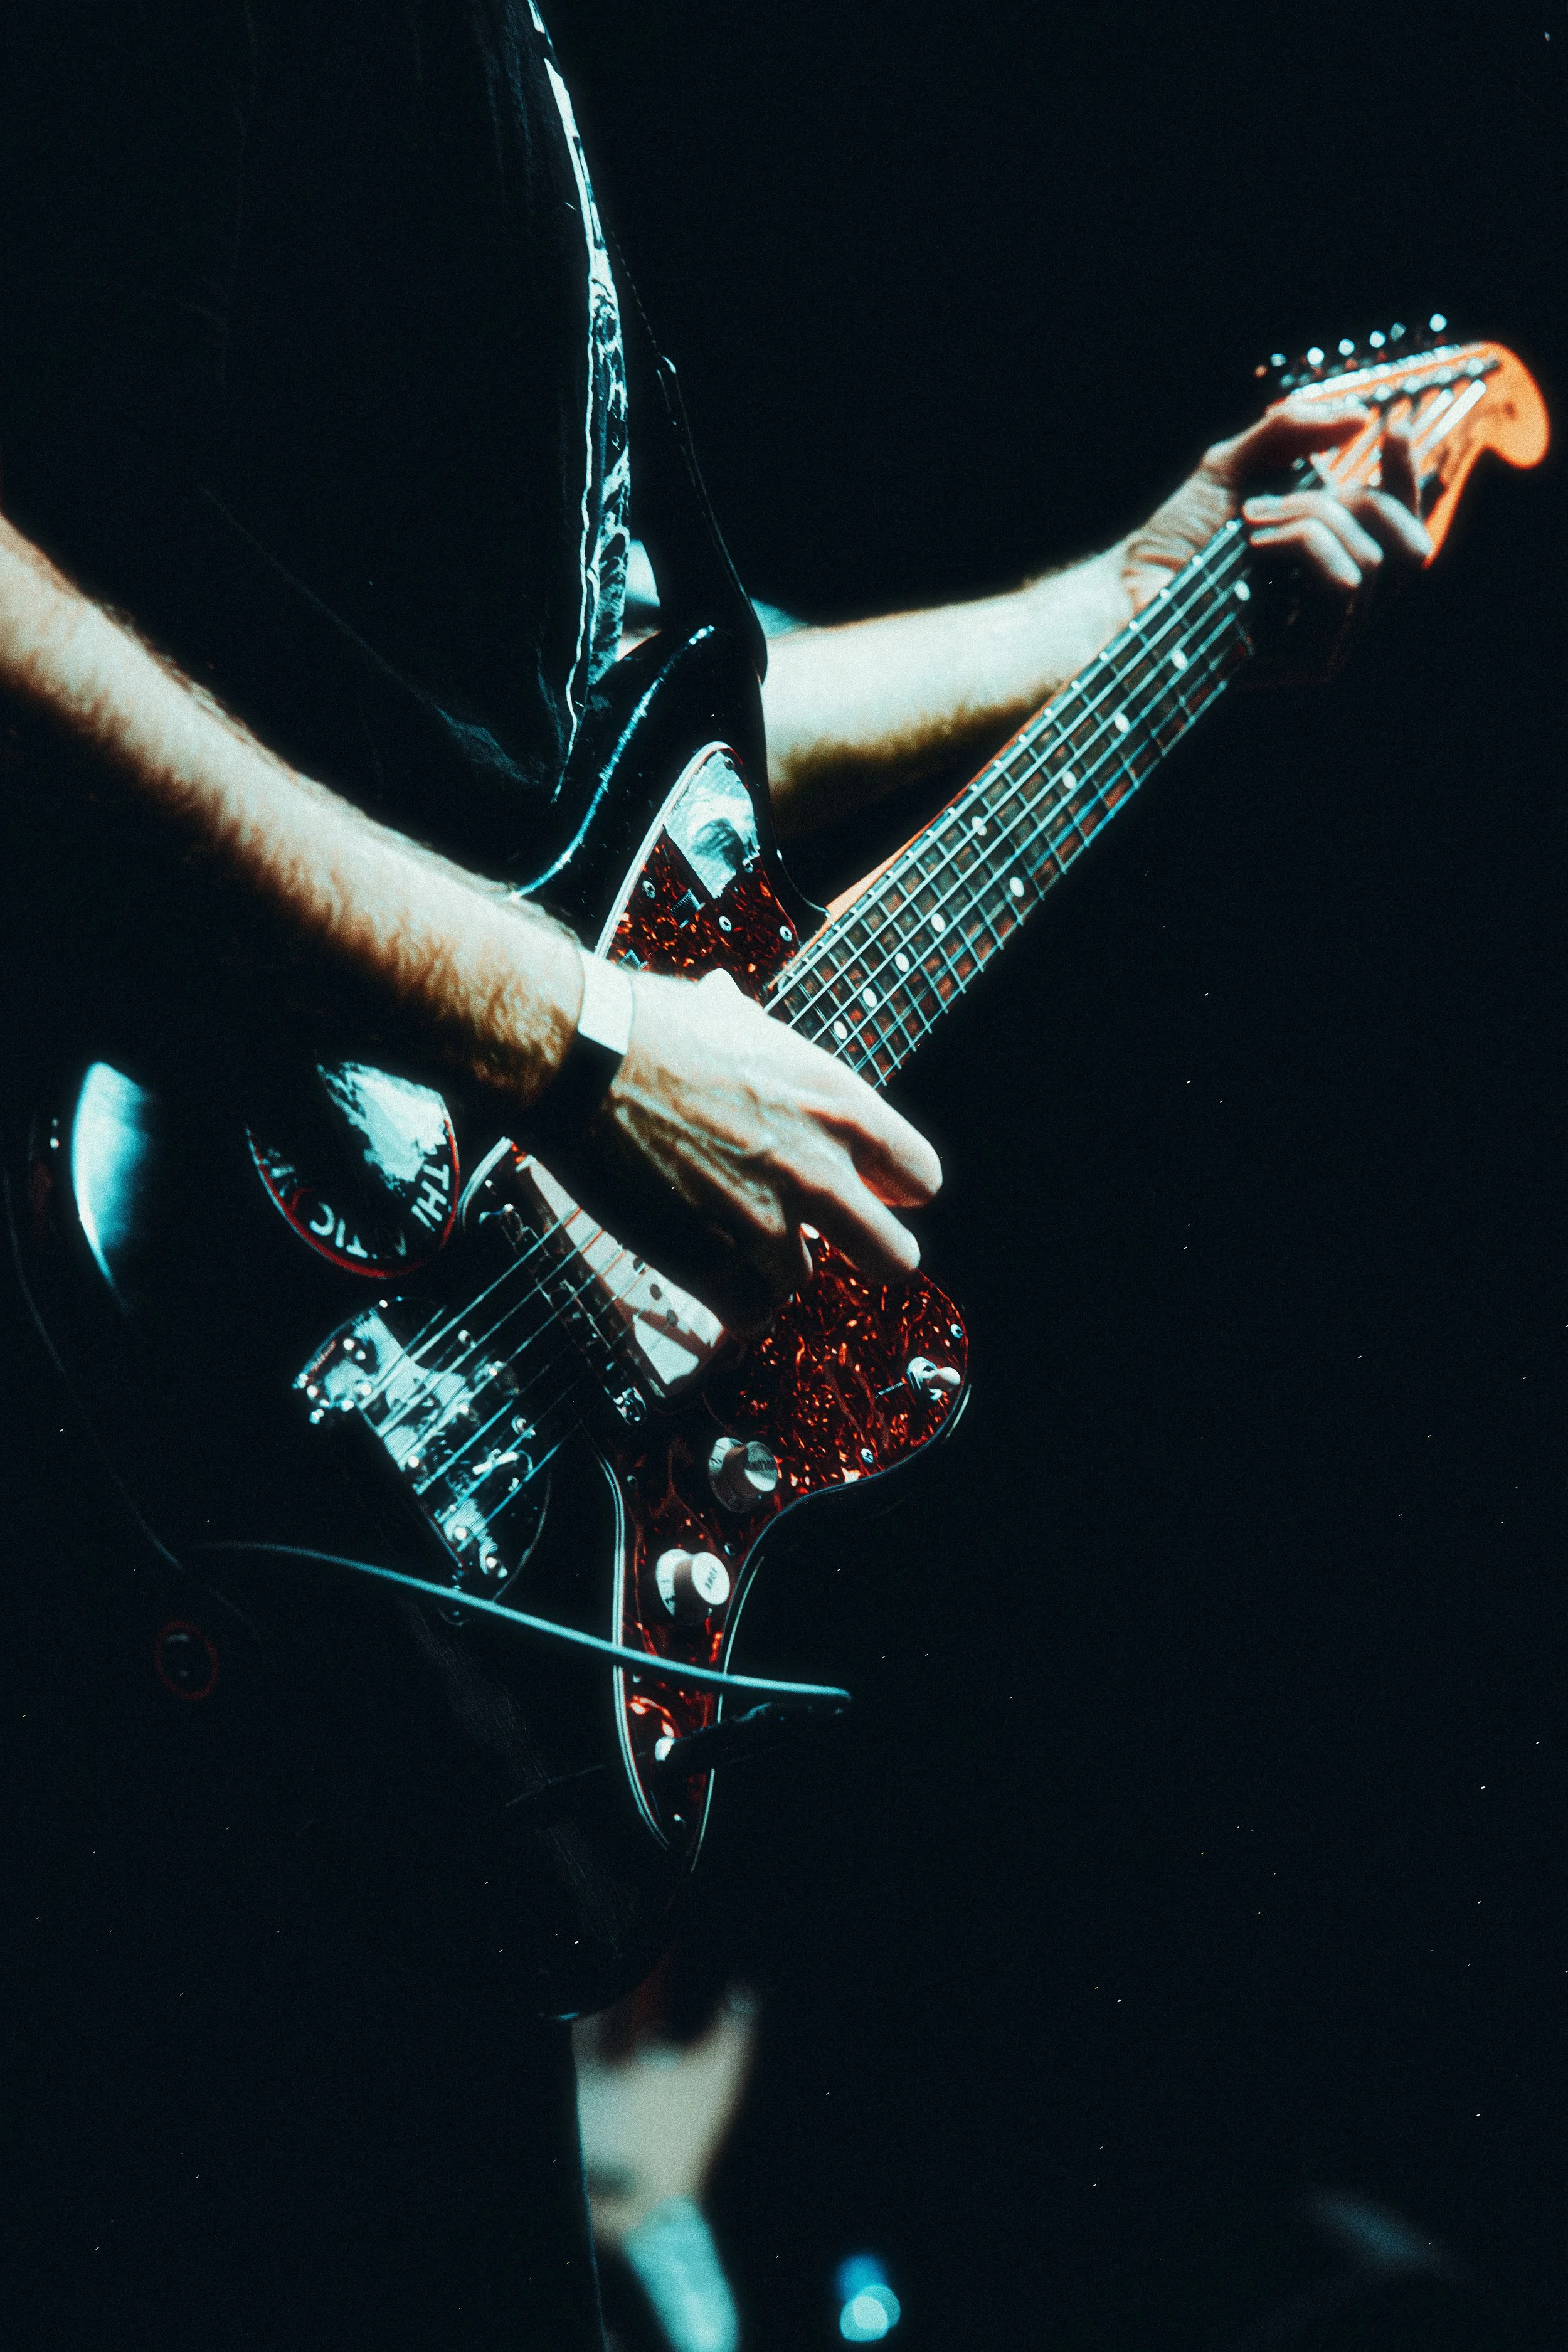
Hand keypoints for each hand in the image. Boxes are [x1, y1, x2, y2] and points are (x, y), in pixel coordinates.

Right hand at [548, 967, 941, 1334]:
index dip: (893, 1186)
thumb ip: (760, 1037)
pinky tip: (705, 1267)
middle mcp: (820, 1171)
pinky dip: (730, 1302)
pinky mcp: (714, 1267)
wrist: (581, 1064)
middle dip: (867, 1253)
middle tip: (833, 1243)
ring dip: (770, 1268)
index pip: (922, 1176)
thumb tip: (733, 1006)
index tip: (870, 1187)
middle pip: (895, 1257)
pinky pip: (748, 1316)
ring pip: (800, 1283)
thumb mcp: (731, 1018)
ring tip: (727, 1233)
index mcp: (839, 1106)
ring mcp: (769, 1226)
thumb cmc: (649, 1029)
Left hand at [1122, 397, 1432, 678]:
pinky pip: (1345, 587)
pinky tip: (1254, 548)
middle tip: (1294, 493)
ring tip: (1250, 522)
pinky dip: (1303, 548)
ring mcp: (1331, 638)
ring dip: (1311, 521)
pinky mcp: (1314, 661)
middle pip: (1411, 545)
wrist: (1129, 590)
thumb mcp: (1232, 465)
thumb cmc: (1175, 540)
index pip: (1404, 527)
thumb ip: (1291, 433)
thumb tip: (1361, 417)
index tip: (1389, 429)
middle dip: (1362, 499)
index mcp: (1335, 561)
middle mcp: (1342, 604)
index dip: (1410, 477)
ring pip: (1371, 561)